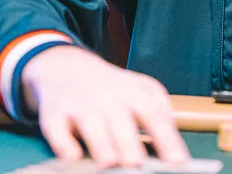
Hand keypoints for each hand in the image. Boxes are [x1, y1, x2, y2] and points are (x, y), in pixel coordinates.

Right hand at [21, 45, 188, 167]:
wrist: (65, 66)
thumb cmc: (112, 89)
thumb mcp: (142, 91)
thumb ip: (161, 117)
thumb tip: (175, 154)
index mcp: (135, 93)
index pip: (154, 117)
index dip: (167, 141)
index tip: (177, 162)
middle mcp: (108, 97)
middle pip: (123, 126)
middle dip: (131, 149)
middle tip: (138, 165)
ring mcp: (80, 105)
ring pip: (93, 129)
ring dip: (103, 150)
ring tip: (111, 163)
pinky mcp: (54, 115)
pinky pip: (58, 133)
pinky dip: (66, 146)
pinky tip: (74, 157)